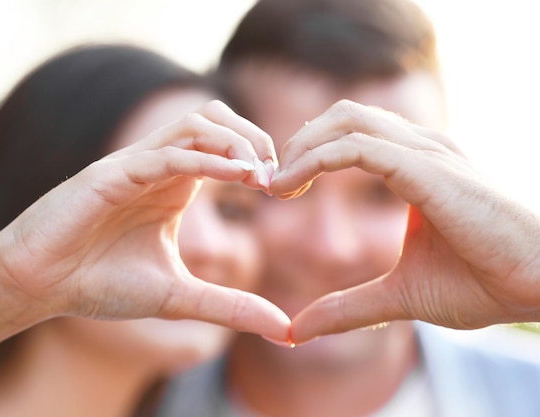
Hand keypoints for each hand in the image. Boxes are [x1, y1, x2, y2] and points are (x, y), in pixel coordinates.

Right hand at [0, 100, 288, 341]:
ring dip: (233, 141)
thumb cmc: (102, 283)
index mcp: (176, 185)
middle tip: (277, 175)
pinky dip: (203, 159)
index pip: (227, 148)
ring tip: (259, 174)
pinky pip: (165, 154)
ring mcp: (135, 165)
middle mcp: (159, 167)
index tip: (286, 189)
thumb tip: (284, 330)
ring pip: (193, 125)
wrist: (41, 284)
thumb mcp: (179, 295)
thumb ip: (230, 306)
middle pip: (216, 120)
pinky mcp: (111, 173)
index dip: (261, 159)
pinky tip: (235, 175)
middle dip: (254, 138)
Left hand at [271, 100, 539, 343]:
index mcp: (415, 165)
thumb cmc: (482, 283)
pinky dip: (315, 161)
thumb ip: (348, 308)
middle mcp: (419, 147)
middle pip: (340, 116)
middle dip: (297, 144)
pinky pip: (357, 148)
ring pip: (344, 121)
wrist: (538, 285)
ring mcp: (426, 151)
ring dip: (300, 148)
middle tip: (270, 183)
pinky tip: (290, 188)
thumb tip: (297, 330)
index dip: (306, 154)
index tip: (277, 190)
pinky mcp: (427, 168)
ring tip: (275, 186)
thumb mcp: (398, 295)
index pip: (348, 134)